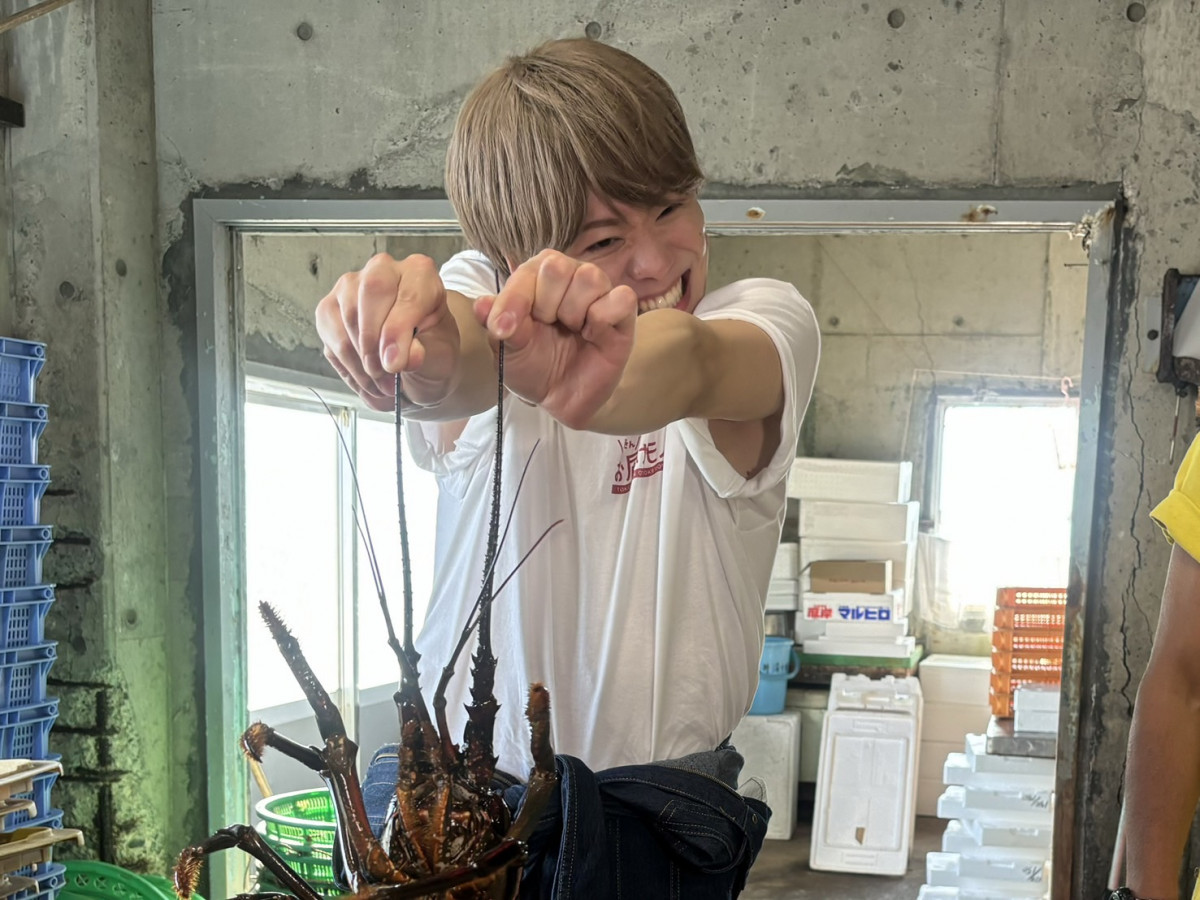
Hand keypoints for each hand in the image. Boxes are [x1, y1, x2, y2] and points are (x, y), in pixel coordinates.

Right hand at [314, 253, 459, 410]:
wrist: (418, 357)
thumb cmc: (431, 348)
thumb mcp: (440, 354)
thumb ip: (423, 355)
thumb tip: (399, 358)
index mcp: (420, 274)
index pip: (408, 293)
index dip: (398, 331)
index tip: (395, 363)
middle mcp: (383, 271)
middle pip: (371, 293)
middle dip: (375, 343)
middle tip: (385, 373)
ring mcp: (351, 287)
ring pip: (347, 318)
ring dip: (362, 361)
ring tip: (382, 385)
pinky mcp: (330, 309)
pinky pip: (332, 338)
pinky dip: (349, 367)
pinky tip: (367, 380)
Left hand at [475, 250, 637, 428]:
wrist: (561, 399)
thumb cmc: (534, 366)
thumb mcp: (506, 350)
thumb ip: (497, 325)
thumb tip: (481, 305)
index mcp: (537, 277)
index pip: (528, 269)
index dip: (515, 299)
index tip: (504, 329)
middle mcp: (570, 276)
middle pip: (558, 266)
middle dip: (546, 304)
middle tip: (548, 327)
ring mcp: (599, 292)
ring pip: (589, 278)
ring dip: (574, 312)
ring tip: (572, 331)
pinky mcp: (624, 313)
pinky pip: (621, 298)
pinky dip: (602, 319)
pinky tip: (593, 335)